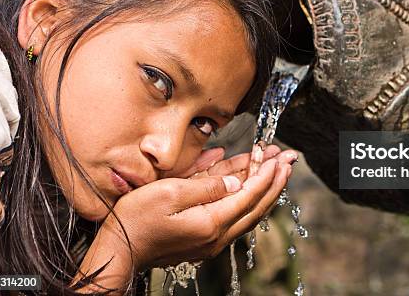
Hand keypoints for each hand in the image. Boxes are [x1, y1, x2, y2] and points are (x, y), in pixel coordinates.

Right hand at [94, 148, 296, 272]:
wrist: (119, 250)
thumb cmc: (137, 219)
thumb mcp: (169, 194)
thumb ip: (207, 187)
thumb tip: (236, 182)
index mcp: (210, 222)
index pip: (248, 194)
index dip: (266, 174)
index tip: (279, 157)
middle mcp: (217, 235)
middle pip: (256, 206)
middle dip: (275, 181)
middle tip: (289, 161)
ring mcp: (212, 240)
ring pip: (248, 212)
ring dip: (265, 190)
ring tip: (278, 170)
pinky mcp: (204, 239)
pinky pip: (235, 217)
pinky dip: (248, 199)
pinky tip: (251, 186)